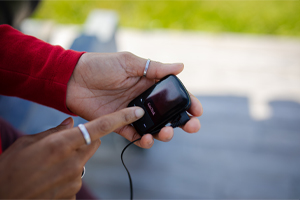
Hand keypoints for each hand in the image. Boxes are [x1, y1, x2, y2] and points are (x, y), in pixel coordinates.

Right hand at [0, 107, 143, 198]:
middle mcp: (72, 162)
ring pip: (85, 161)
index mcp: (61, 144)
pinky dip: (68, 175)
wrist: (3, 198)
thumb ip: (54, 131)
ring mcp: (74, 180)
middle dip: (86, 140)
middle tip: (66, 144)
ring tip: (51, 165)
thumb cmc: (10, 168)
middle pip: (94, 143)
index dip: (120, 118)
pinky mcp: (73, 194)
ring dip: (74, 159)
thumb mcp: (27, 143)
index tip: (136, 112)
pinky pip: (77, 178)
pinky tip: (51, 178)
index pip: (98, 128)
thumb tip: (71, 122)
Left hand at [66, 52, 202, 147]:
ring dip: (164, 133)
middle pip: (167, 114)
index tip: (198, 110)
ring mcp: (131, 113)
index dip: (187, 102)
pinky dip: (142, 140)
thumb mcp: (129, 62)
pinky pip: (134, 135)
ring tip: (166, 132)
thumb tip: (181, 66)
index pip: (172, 95)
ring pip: (153, 127)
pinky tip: (147, 139)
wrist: (73, 79)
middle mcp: (143, 99)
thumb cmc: (100, 66)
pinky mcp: (118, 123)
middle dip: (182, 122)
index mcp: (148, 83)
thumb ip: (154, 68)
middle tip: (192, 126)